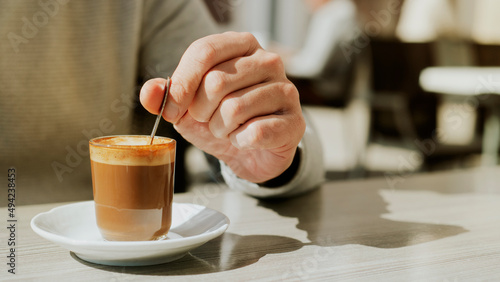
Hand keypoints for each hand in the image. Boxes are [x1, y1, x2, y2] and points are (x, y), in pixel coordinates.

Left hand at [140, 32, 304, 182]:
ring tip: (229, 130)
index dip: (181, 84)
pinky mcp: (295, 121)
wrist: (251, 151)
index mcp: (241, 45)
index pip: (204, 51)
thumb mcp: (188, 108)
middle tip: (209, 120)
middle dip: (201, 112)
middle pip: (217, 82)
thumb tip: (149, 92)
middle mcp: (268, 61)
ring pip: (234, 110)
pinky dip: (240, 142)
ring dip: (221, 129)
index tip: (172, 110)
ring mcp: (285, 90)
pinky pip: (254, 133)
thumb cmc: (220, 120)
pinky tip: (246, 140)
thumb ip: (167, 96)